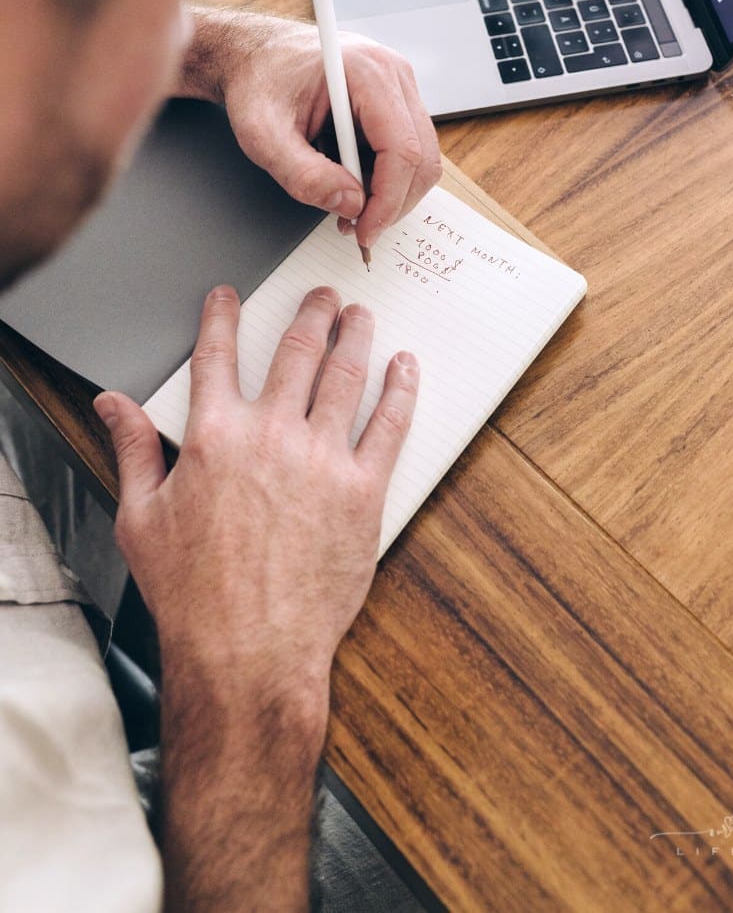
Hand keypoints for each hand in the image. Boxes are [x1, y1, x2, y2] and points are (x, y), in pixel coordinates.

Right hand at [95, 285, 418, 689]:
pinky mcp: (363, 490)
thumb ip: (133, 450)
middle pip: (296, 351)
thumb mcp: (142, 518)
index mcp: (214, 437)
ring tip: (360, 316)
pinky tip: (405, 368)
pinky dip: (400, 389)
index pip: (218, 356)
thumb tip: (113, 406)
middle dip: (310, 313)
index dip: (222, 317)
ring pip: (345, 376)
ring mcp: (322, 459)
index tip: (229, 296)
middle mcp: (271, 435)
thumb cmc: (193, 593)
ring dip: (355, 337)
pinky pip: (389, 425)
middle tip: (322, 295)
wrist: (248, 650)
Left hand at [180, 9, 441, 250]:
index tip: (365, 231)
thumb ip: (302, 174)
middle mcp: (394, 74)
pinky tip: (350, 181)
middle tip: (356, 227)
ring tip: (347, 205)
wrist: (257, 56)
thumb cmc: (259, 83)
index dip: (388, 200)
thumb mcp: (262, 134)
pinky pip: (407, 151)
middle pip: (422, 158)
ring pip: (420, 159)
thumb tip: (351, 205)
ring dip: (389, 193)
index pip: (403, 149)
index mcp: (367, 71)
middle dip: (393, 202)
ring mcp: (400, 87)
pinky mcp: (397, 101)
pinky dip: (384, 178)